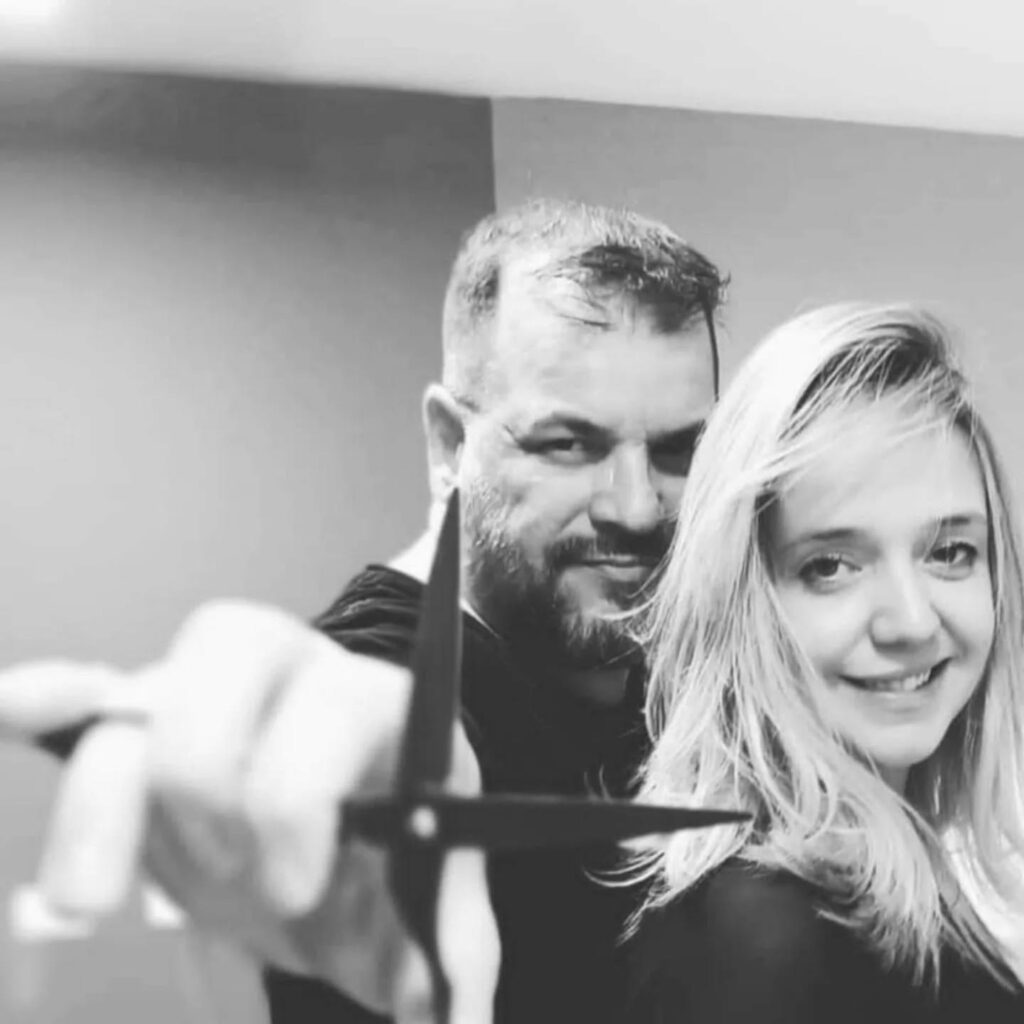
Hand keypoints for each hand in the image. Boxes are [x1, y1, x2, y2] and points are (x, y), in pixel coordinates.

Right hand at [2, 601, 499, 1022]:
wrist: (349, 836)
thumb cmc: (392, 853)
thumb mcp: (429, 898)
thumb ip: (449, 946)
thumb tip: (449, 1011)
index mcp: (376, 704)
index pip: (333, 703)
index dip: (299, 792)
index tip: (292, 887)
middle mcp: (293, 674)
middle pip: (230, 648)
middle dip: (206, 771)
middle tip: (220, 871)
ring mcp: (212, 695)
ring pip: (144, 687)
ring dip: (106, 795)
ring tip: (97, 899)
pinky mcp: (146, 727)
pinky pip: (89, 692)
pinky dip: (50, 701)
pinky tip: (15, 710)